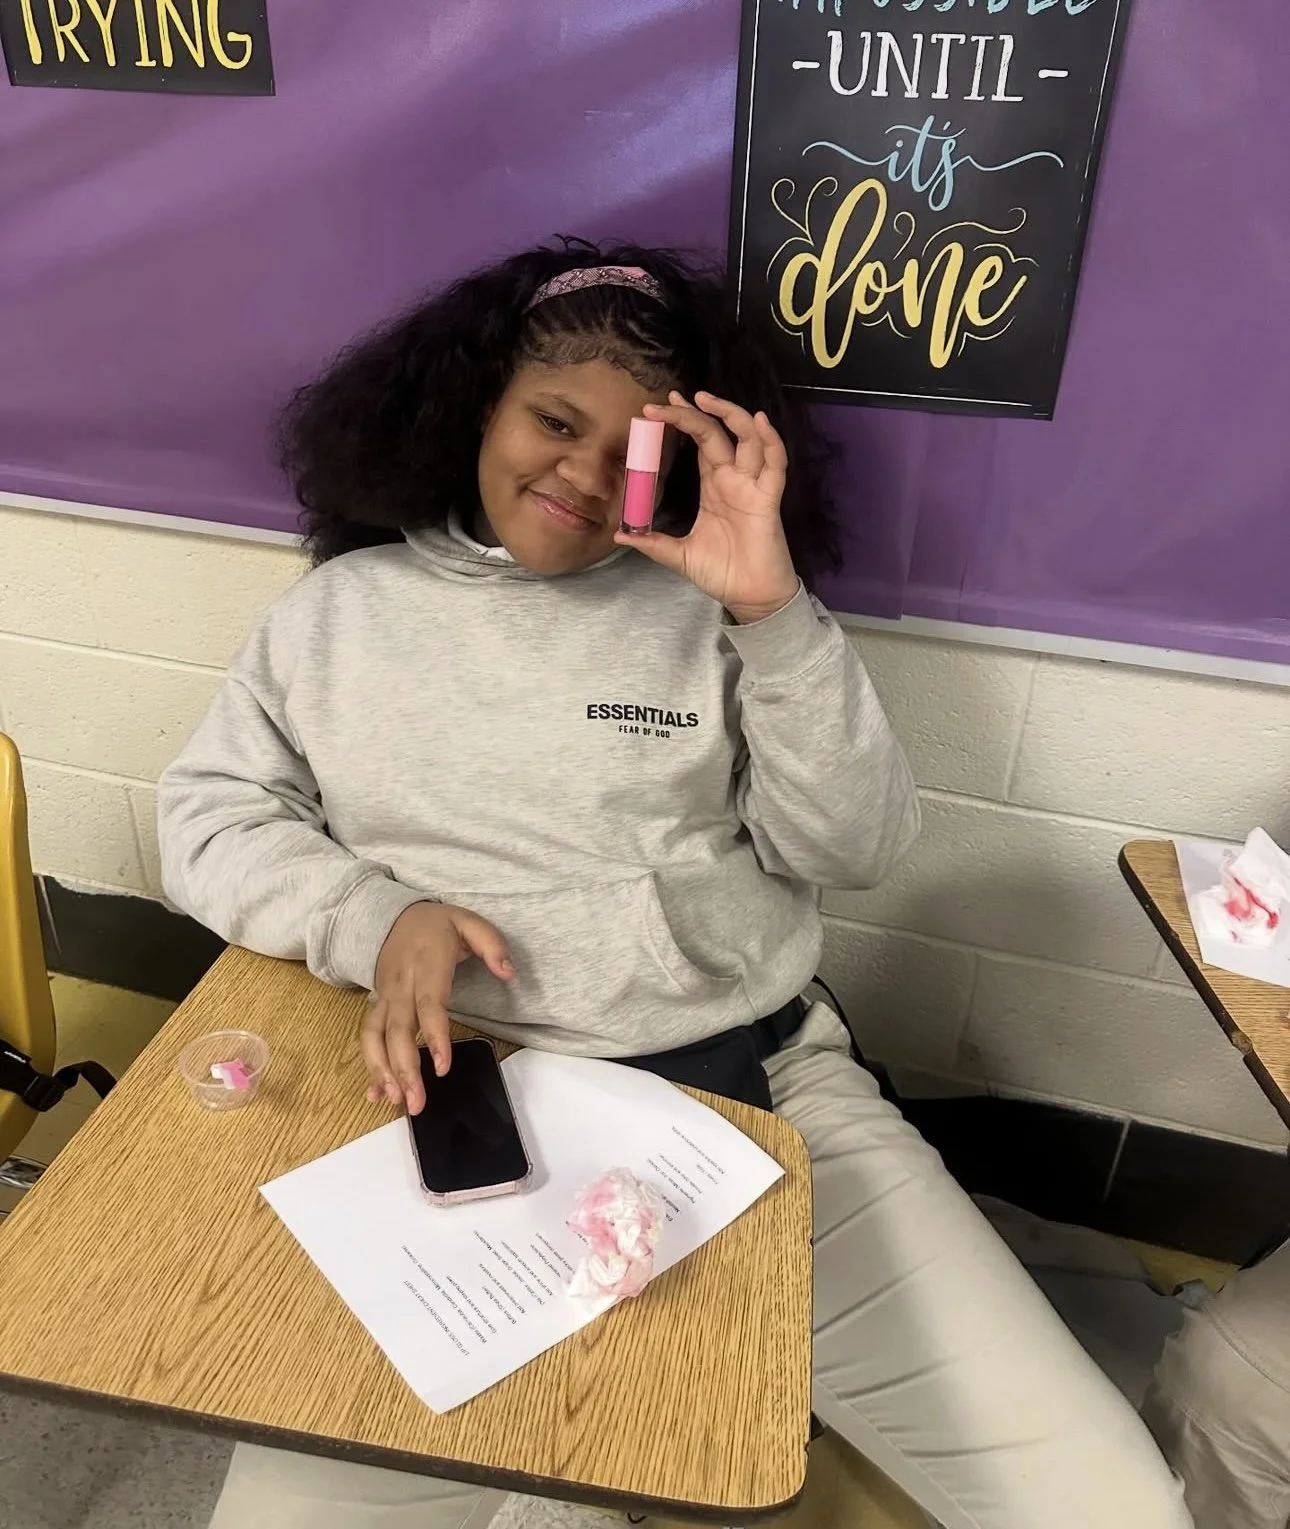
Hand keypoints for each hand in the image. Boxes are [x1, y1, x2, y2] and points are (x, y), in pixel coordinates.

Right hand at [363, 903, 513, 1114]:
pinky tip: (376, 1093)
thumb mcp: (469, 922)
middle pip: (398, 1030)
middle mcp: (401, 985)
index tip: (442, 1066)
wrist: (392, 916)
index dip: (434, 1036)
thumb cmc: (436, 924)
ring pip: (375, 1037)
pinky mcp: (377, 1005)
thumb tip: (509, 973)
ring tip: (396, 1101)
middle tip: (416, 1102)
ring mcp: (385, 996)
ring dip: (382, 1071)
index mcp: (427, 965)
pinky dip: (369, 1066)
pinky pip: (368, 1037)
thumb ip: (492, 944)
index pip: (429, 1005)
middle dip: (403, 1068)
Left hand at [614, 390, 800, 623]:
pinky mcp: (768, 499)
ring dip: (730, 414)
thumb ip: (652, 542)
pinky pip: (775, 464)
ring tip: (706, 398)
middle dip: (695, 412)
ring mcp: (752, 486)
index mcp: (714, 486)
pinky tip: (759, 421)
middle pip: (718, 432)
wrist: (748, 597)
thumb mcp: (678, 555)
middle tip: (670, 397)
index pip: (700, 442)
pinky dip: (770, 440)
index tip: (657, 409)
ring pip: (748, 438)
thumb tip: (620, 535)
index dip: (683, 421)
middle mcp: (733, 479)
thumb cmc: (722, 573)